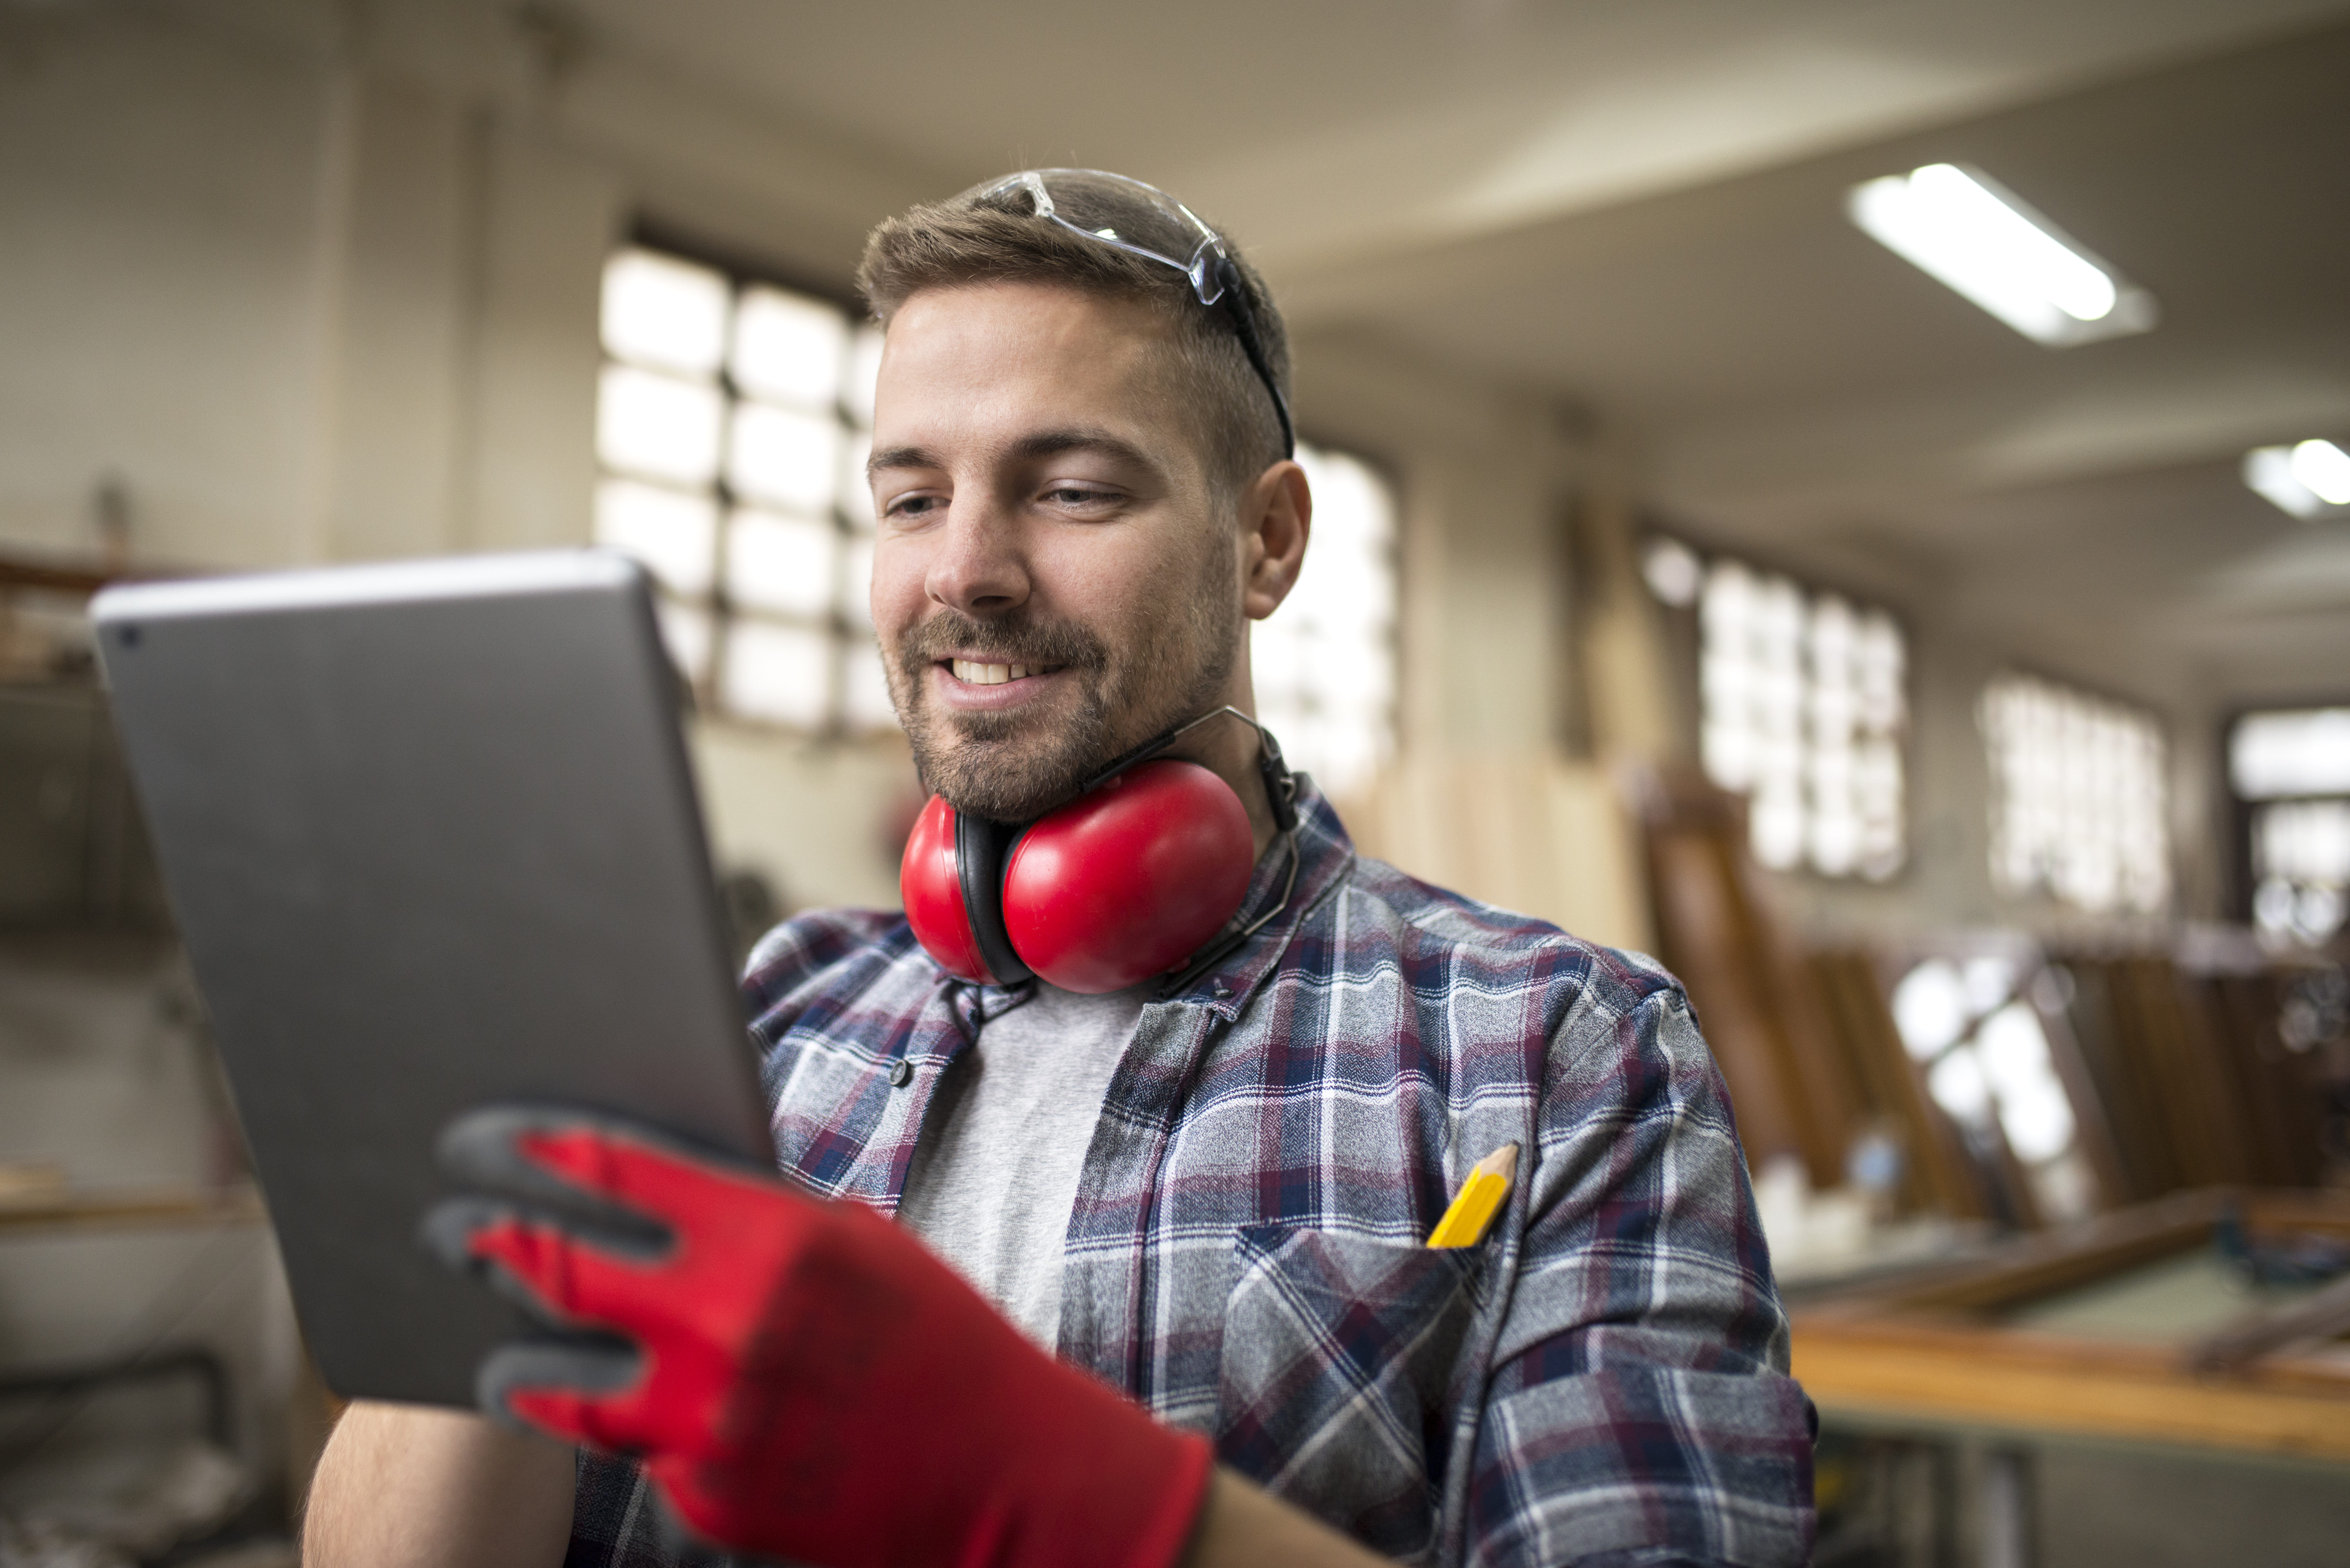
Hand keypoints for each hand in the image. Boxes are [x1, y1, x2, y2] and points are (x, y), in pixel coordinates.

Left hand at [422, 1106, 1211, 1567]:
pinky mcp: (705, 1501)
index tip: (481, 1140)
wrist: (1005, 1475)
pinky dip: (632, 1432)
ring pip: (554, 1387)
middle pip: (554, 1274)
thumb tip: (646, 1190)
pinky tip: (650, 1417)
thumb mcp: (853, 1244)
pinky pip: (635, 1455)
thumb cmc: (935, 1340)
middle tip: (451, 1230)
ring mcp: (706, 1425)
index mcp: (768, 1242)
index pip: (609, 1175)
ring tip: (496, 1352)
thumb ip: (750, 1219)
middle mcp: (723, 1329)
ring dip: (512, 1362)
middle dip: (485, 1242)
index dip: (528, 1152)